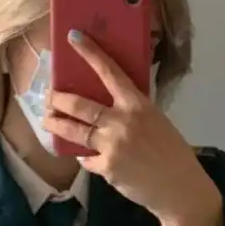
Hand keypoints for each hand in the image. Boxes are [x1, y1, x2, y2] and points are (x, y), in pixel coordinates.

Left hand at [42, 31, 224, 225]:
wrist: (178, 186)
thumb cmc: (168, 150)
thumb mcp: (154, 120)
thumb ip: (130, 110)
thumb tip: (105, 103)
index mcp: (138, 104)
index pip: (110, 72)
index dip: (90, 54)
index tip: (73, 38)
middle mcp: (123, 122)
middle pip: (81, 106)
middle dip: (59, 99)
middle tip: (48, 95)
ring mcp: (112, 146)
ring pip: (75, 132)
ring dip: (56, 124)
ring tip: (46, 120)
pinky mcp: (106, 168)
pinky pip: (86, 158)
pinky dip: (84, 156)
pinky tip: (84, 155)